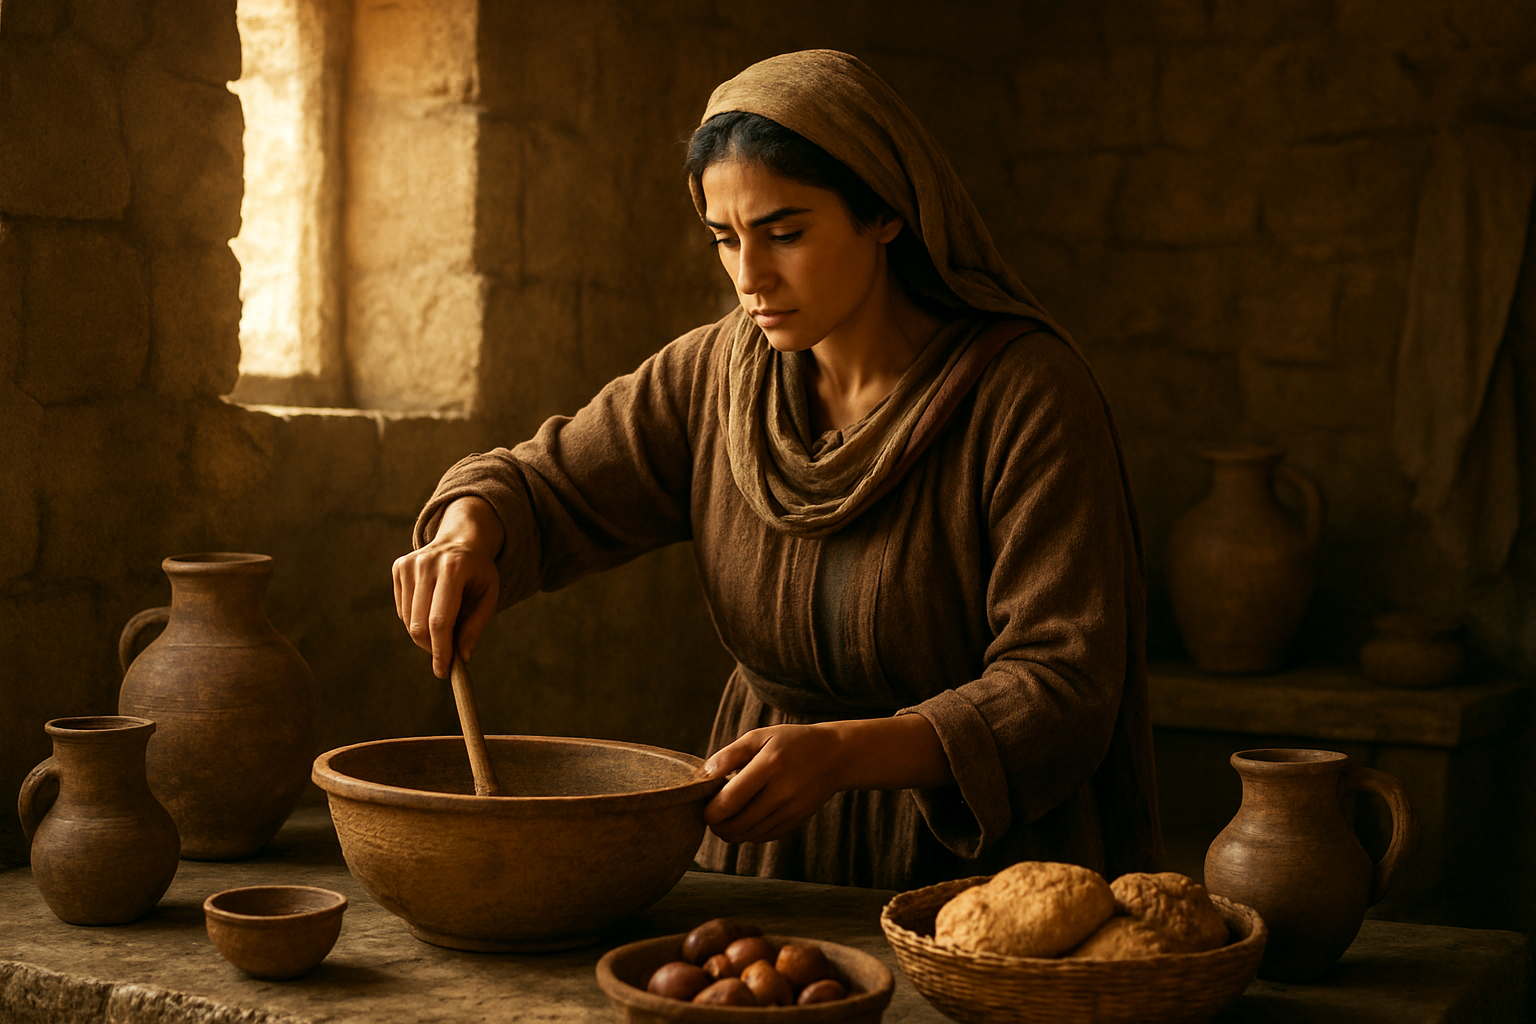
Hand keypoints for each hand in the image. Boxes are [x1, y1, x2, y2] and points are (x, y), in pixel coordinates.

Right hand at [392, 497, 503, 677]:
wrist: (461, 539)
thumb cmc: (478, 572)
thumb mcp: (488, 596)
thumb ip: (475, 627)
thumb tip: (462, 658)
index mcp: (455, 569)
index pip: (440, 620)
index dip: (440, 650)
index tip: (443, 671)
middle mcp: (427, 564)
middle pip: (420, 624)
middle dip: (431, 648)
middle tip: (444, 658)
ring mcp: (409, 564)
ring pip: (408, 620)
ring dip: (424, 636)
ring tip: (444, 628)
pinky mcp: (399, 567)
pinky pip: (402, 610)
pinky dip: (416, 620)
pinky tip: (432, 609)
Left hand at [701, 714, 953, 845]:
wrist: (834, 756)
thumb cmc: (791, 742)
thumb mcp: (760, 736)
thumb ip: (730, 754)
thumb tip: (706, 774)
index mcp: (770, 766)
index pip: (730, 800)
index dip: (710, 811)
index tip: (702, 807)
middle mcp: (782, 791)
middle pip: (738, 823)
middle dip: (716, 825)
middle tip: (709, 817)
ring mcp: (791, 810)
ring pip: (749, 834)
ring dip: (730, 833)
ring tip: (722, 822)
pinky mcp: (796, 821)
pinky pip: (764, 836)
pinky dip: (748, 835)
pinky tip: (742, 823)